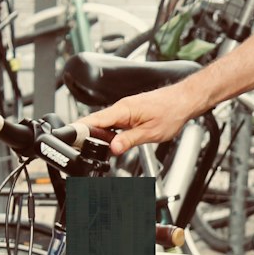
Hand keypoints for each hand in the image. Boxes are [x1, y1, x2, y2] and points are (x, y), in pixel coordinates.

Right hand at [79, 83, 196, 157]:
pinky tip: (112, 143)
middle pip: (95, 123)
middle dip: (87, 136)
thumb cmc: (171, 112)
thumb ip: (129, 140)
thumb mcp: (150, 133)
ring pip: (104, 124)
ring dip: (99, 136)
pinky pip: (113, 123)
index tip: (69, 140)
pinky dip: (109, 133)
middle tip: (83, 153)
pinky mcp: (129, 113)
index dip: (79, 130)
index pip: (93, 120)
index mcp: (123, 110)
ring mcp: (124, 110)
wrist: (184, 101)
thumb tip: (113, 148)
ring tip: (96, 151)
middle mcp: (121, 107)